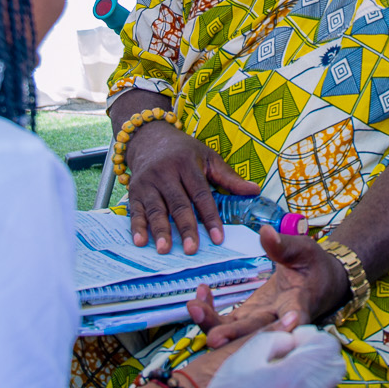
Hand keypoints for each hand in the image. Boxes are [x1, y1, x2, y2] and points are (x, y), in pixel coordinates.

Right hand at [124, 121, 258, 254]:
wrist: (148, 137)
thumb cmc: (183, 151)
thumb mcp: (208, 157)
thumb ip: (229, 177)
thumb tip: (255, 191)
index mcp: (187, 164)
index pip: (201, 194)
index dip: (210, 217)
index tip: (217, 238)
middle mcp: (165, 172)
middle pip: (178, 204)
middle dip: (185, 228)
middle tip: (191, 250)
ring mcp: (148, 182)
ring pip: (156, 209)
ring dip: (160, 230)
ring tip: (164, 250)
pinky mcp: (134, 191)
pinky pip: (135, 211)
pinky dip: (137, 226)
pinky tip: (140, 242)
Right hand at [168, 326, 345, 387]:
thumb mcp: (242, 358)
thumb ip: (271, 339)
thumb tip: (290, 340)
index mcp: (297, 377)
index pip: (328, 348)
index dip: (313, 337)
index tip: (293, 339)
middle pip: (334, 368)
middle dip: (318, 355)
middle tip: (292, 355)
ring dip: (312, 376)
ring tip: (281, 377)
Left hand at [190, 226, 349, 347]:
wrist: (317, 284)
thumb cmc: (314, 267)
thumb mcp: (304, 250)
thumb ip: (284, 245)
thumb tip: (266, 232)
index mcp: (300, 303)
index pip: (296, 316)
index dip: (290, 323)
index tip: (286, 323)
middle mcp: (279, 319)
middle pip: (258, 332)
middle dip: (235, 335)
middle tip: (215, 337)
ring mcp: (260, 321)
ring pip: (236, 332)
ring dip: (213, 324)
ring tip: (194, 307)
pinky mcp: (247, 317)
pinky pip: (226, 321)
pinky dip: (211, 312)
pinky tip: (201, 293)